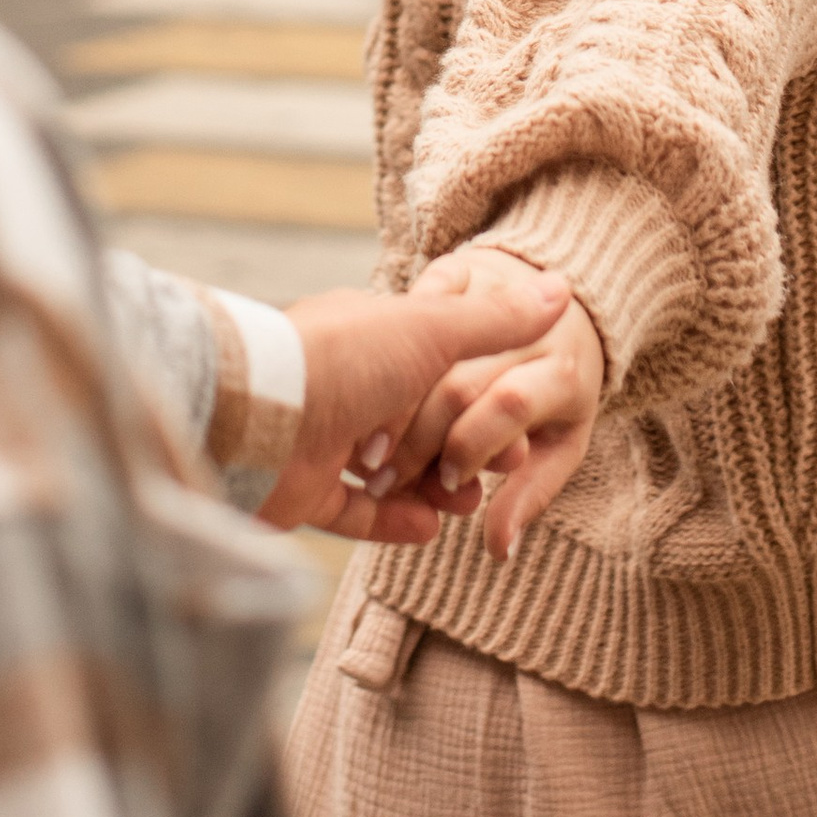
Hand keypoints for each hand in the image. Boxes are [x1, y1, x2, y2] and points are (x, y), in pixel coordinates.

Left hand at [266, 252, 569, 541]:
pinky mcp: (302, 490)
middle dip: (458, 446)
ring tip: (467, 503)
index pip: (433, 365)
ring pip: (389, 468)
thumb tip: (560, 289)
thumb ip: (494, 319)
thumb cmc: (345, 358)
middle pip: (414, 421)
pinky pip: (355, 510)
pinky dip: (393, 519)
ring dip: (431, 486)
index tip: (513, 421)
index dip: (474, 392)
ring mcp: (320, 438)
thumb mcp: (431, 327)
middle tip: (498, 470)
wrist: (257, 416)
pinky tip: (430, 527)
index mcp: (369, 336)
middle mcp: (343, 385)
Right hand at [367, 264, 606, 560]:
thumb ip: (529, 493)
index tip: (448, 484)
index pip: (512, 404)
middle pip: (462, 381)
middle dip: (421, 437)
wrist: (568, 311)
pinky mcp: (464, 271)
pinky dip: (397, 340)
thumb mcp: (562, 444)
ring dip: (398, 401)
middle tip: (390, 477)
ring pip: (430, 348)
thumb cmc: (561, 394)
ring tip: (377, 448)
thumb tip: (501, 550)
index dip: (472, 445)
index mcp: (566, 375)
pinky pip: (422, 302)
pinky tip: (381, 390)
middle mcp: (533, 331)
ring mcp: (497, 295)